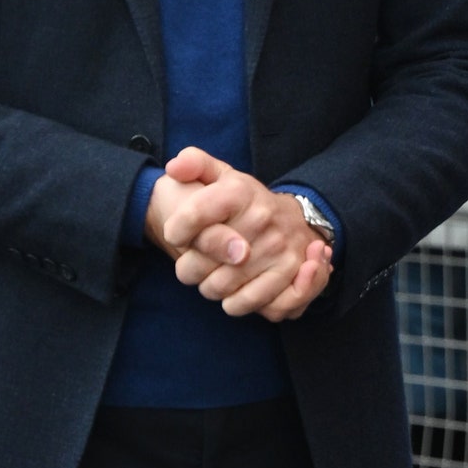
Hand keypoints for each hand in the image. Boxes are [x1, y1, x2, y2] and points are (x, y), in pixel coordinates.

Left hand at [147, 149, 332, 320]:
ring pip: (221, 287)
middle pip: (200, 262)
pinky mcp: (292, 274)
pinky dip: (237, 304)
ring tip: (212, 278)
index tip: (176, 234)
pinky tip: (234, 294)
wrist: (293, 219)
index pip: (193, 214)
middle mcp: (262, 219)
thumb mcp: (221, 175)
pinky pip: (251, 302)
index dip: (176, 230)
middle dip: (187, 268)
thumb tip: (174, 167)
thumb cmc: (246, 202)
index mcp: (239, 191)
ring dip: (210, 288)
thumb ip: (194, 164)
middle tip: (192, 263)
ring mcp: (279, 249)